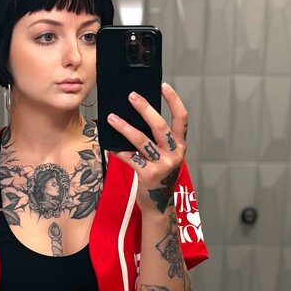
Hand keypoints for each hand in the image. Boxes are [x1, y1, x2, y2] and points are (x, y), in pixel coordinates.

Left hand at [107, 82, 187, 213]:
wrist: (159, 204)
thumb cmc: (159, 174)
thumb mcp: (166, 156)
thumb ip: (158, 140)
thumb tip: (138, 116)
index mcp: (181, 146)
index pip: (182, 119)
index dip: (174, 101)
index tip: (164, 85)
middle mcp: (174, 154)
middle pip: (160, 126)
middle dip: (145, 109)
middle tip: (132, 96)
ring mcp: (162, 165)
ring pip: (141, 140)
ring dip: (124, 127)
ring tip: (111, 117)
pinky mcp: (148, 175)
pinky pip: (129, 158)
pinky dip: (118, 150)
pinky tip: (108, 143)